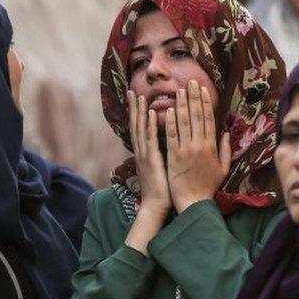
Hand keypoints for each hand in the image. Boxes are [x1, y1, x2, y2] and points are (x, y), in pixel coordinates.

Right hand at [127, 90, 170, 213]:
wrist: (156, 206)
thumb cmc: (162, 189)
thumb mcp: (160, 168)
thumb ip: (160, 153)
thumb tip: (166, 143)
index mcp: (144, 153)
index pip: (140, 129)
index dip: (138, 114)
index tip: (138, 99)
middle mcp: (141, 151)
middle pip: (136, 125)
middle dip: (134, 108)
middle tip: (132, 91)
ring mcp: (145, 155)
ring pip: (141, 129)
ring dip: (140, 112)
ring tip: (139, 96)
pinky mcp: (152, 160)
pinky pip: (151, 139)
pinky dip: (150, 125)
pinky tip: (151, 113)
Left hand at [165, 81, 230, 212]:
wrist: (194, 202)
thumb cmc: (208, 186)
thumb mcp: (223, 168)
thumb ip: (225, 150)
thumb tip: (227, 132)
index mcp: (212, 146)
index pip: (209, 119)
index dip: (206, 103)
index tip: (203, 89)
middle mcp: (200, 144)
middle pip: (197, 116)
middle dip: (194, 97)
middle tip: (191, 82)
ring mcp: (186, 149)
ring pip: (183, 122)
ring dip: (181, 105)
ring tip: (179, 90)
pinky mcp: (173, 156)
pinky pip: (171, 135)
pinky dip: (169, 122)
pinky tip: (167, 110)